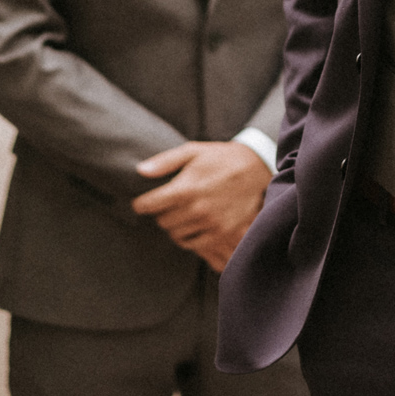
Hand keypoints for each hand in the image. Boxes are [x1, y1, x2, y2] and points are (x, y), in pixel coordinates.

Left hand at [133, 141, 271, 271]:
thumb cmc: (219, 157)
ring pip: (176, 234)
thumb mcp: (192, 151)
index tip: (141, 203)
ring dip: (174, 225)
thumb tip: (140, 170)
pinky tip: (191, 225)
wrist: (254, 168)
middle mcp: (197, 208)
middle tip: (167, 205)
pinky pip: (193, 244)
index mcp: (186, 188)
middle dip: (160, 213)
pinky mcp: (221, 232)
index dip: (140, 204)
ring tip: (180, 214)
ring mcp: (210, 222)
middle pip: (162, 222)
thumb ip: (164, 162)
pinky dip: (188, 237)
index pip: (149, 205)